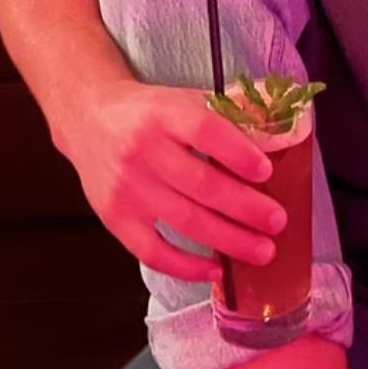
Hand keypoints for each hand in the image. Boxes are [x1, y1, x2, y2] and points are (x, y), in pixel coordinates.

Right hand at [59, 78, 284, 280]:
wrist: (89, 120)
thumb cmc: (149, 112)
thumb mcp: (184, 98)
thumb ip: (226, 113)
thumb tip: (277, 133)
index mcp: (164, 113)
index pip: (205, 131)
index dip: (238, 152)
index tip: (266, 171)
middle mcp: (142, 150)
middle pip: (201, 184)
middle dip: (246, 207)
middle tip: (277, 221)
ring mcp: (127, 188)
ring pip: (184, 221)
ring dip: (229, 240)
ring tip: (263, 250)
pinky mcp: (115, 219)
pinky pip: (153, 252)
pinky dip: (187, 266)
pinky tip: (216, 270)